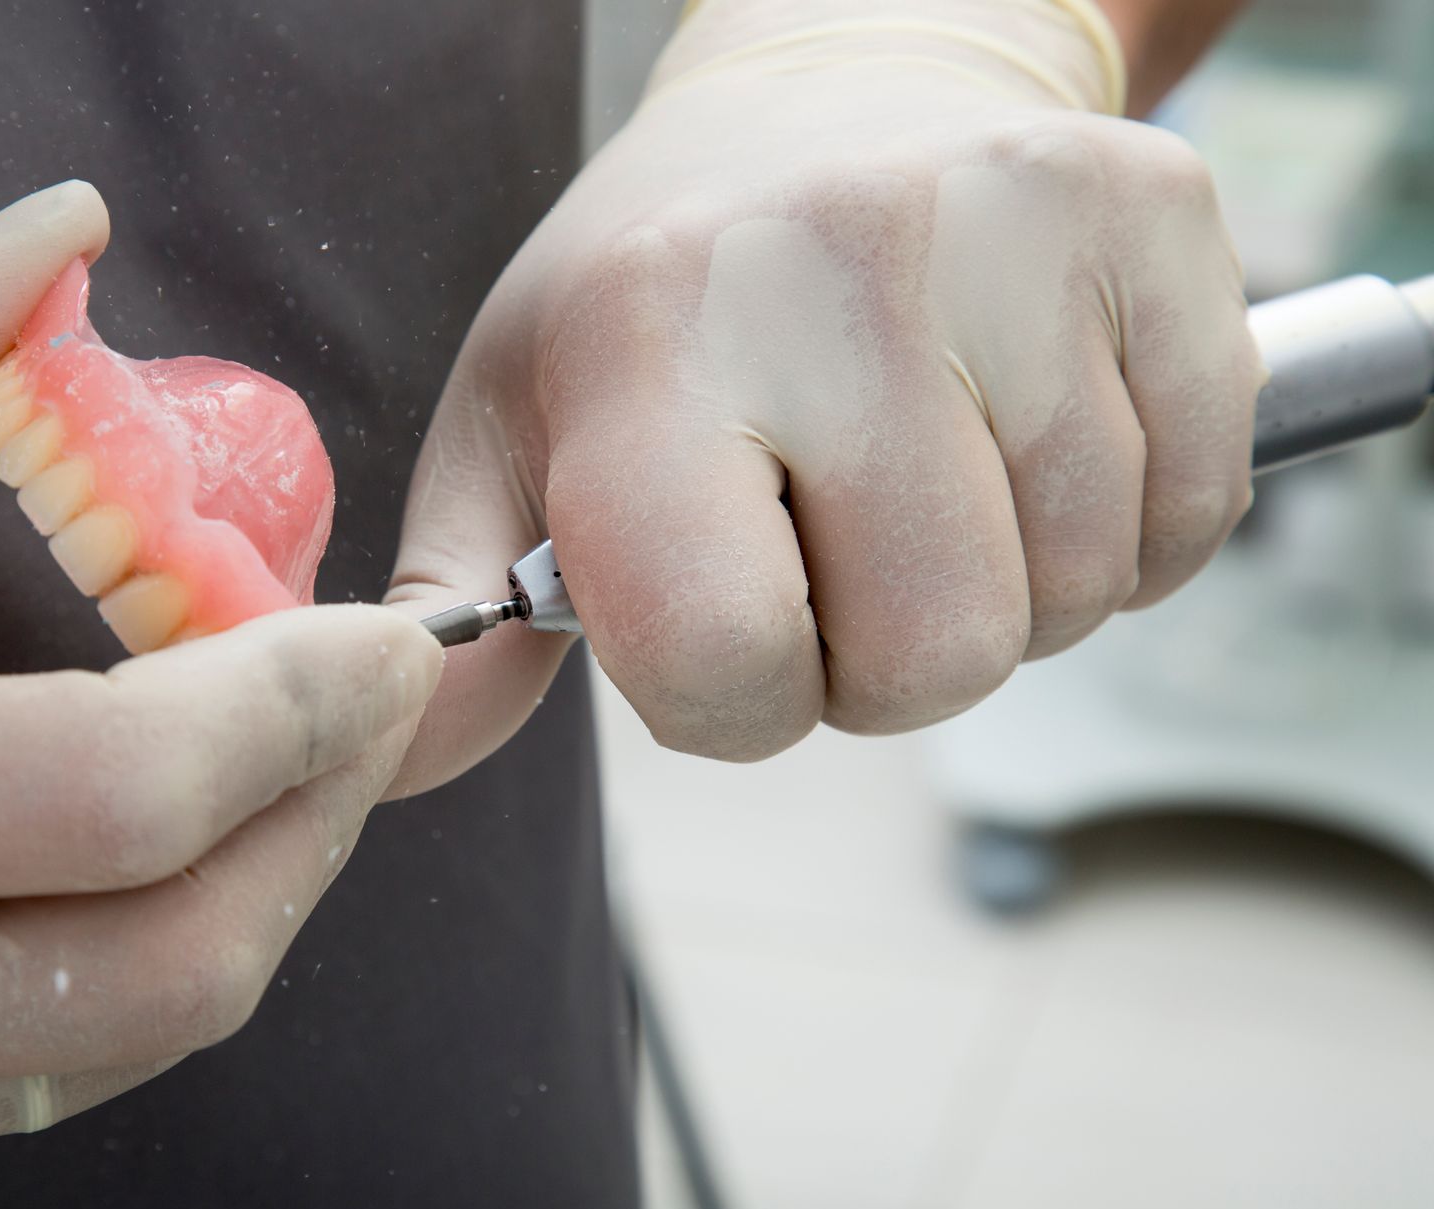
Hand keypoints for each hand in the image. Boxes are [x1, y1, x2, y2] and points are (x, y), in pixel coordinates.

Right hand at [0, 183, 440, 1208]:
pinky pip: (39, 1090)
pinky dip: (117, 967)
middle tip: (366, 706)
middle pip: (181, 965)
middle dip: (323, 821)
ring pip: (133, 1044)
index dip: (300, 707)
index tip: (386, 638)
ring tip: (262, 767)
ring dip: (245, 893)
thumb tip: (61, 239)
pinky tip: (93, 871)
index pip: (122, 794)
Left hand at [387, 0, 1259, 792]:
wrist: (830, 83)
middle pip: (931, 661)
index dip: (731, 697)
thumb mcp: (514, 425)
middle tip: (837, 549)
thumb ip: (455, 606)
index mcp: (646, 339)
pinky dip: (1123, 534)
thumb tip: (391, 751)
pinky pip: (1191, 517)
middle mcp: (835, 268)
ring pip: (1075, 598)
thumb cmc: (658, 293)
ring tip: (927, 475)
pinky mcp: (1156, 217)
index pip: (726, 658)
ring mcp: (1014, 233)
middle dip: (878, 662)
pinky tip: (1030, 440)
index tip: (724, 620)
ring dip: (1001, 593)